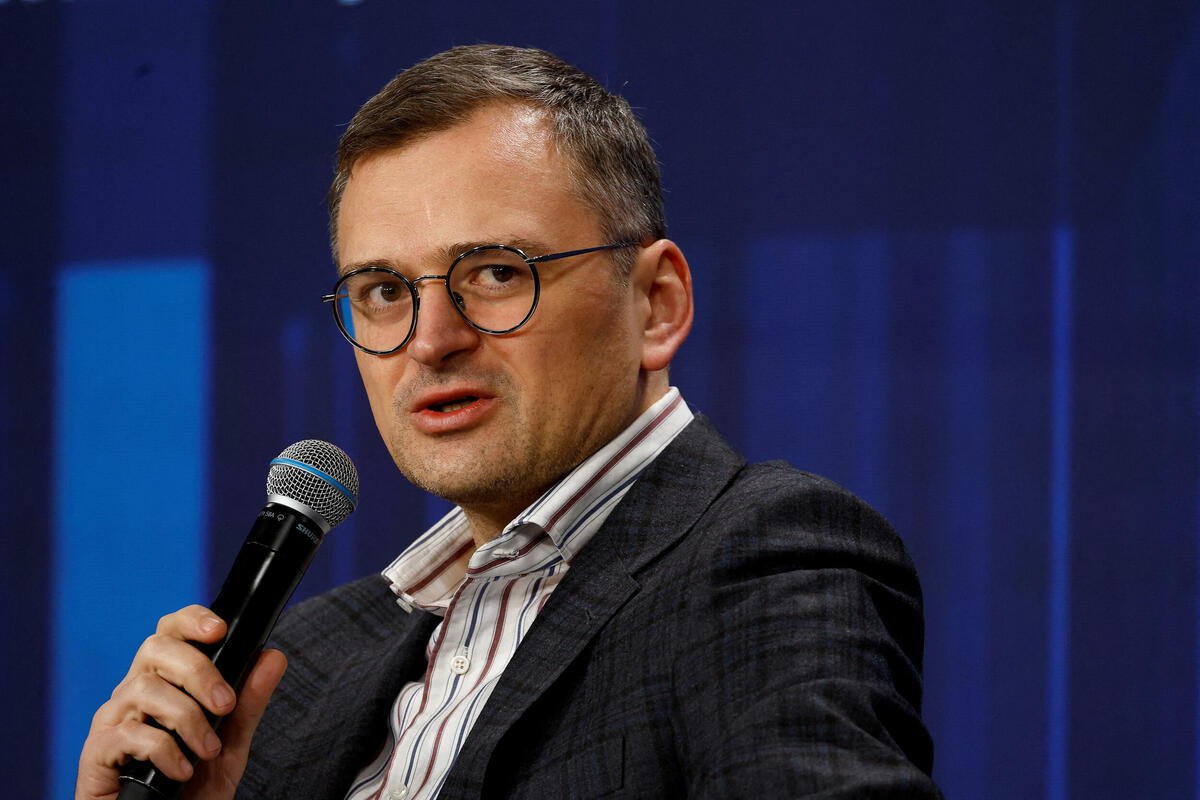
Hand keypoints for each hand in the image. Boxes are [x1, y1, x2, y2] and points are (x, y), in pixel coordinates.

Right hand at [75, 605, 286, 799]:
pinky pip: (127, 733)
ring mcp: (112, 719)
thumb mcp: (231, 742)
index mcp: (165, 681)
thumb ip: (249, 702)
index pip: (170, 632)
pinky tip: (182, 770)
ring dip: (186, 718)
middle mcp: (134, 692)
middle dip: (197, 671)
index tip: (219, 630)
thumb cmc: (194, 784)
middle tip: (224, 705)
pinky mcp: (96, 752)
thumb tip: (273, 657)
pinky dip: (164, 750)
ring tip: (208, 750)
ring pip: (145, 689)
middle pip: (156, 648)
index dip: (191, 620)